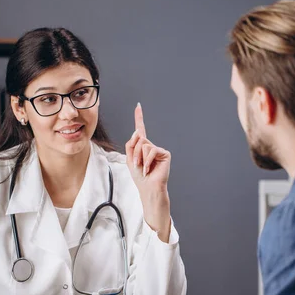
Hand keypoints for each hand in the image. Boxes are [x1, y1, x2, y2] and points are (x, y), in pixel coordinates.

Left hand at [125, 103, 171, 240]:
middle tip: (137, 165)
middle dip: (135, 152)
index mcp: (142, 147)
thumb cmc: (139, 177)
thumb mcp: (129, 159)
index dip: (139, 117)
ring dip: (140, 158)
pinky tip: (149, 169)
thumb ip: (131, 144)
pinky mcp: (165, 154)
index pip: (140, 130)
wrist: (148, 188)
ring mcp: (158, 150)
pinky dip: (147, 161)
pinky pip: (151, 150)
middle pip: (139, 139)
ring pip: (144, 144)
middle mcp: (151, 146)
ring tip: (143, 168)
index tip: (138, 106)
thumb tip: (139, 131)